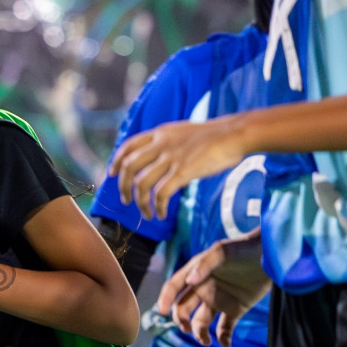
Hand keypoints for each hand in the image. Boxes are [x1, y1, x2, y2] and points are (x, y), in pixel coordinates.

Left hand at [109, 118, 247, 218]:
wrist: (235, 134)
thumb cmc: (215, 136)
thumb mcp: (184, 132)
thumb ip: (168, 142)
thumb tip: (160, 159)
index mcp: (160, 133)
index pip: (128, 146)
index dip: (116, 161)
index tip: (111, 174)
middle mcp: (161, 144)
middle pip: (129, 167)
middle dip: (122, 186)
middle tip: (125, 200)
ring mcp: (171, 158)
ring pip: (142, 183)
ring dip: (140, 202)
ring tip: (146, 213)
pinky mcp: (183, 171)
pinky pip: (161, 194)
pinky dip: (158, 207)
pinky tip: (162, 214)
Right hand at [155, 230, 270, 346]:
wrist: (270, 255)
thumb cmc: (243, 249)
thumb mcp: (222, 252)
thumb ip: (204, 264)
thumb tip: (189, 281)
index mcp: (196, 274)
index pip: (174, 287)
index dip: (165, 299)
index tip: (162, 312)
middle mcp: (204, 289)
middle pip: (183, 309)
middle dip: (182, 321)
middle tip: (188, 329)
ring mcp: (219, 300)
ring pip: (201, 322)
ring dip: (200, 334)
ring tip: (207, 341)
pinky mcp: (235, 310)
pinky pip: (224, 329)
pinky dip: (223, 339)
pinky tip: (226, 343)